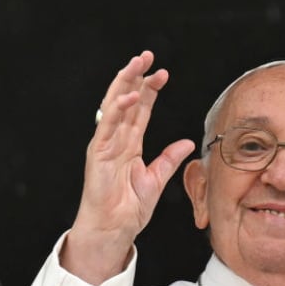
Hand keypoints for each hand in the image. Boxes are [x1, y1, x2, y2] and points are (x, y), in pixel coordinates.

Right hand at [61, 51, 195, 284]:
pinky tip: (128, 96)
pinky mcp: (97, 154)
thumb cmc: (129, 208)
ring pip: (114, 107)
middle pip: (126, 101)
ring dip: (125, 84)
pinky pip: (107, 127)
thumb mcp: (157, 179)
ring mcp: (105, 145)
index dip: (150, 90)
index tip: (162, 73)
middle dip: (135, 77)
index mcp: (130, 144)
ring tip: (137, 65)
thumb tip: (187, 142)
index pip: (141, 110)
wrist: (114, 229)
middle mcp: (116, 140)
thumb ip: (170, 159)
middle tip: (147, 56)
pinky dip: (117, 110)